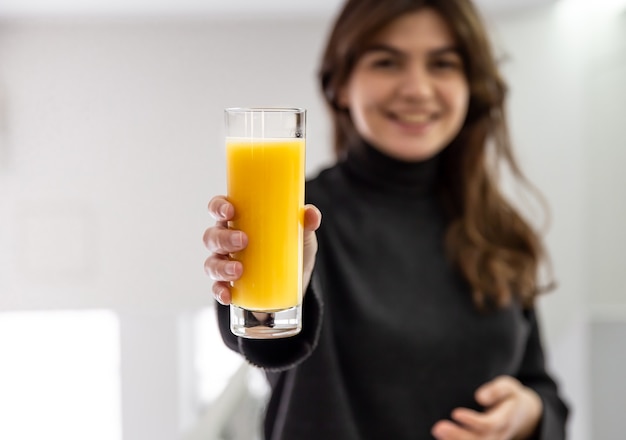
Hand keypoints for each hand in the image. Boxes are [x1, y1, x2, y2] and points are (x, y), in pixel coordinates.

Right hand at [203, 195, 321, 304]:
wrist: (297, 282)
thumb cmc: (292, 249)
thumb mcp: (302, 235)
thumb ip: (306, 223)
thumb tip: (311, 214)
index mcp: (239, 220)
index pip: (219, 208)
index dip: (218, 207)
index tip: (230, 211)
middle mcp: (227, 240)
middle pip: (212, 236)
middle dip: (223, 238)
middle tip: (243, 241)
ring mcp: (225, 264)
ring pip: (211, 263)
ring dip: (221, 266)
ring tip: (238, 270)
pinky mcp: (230, 286)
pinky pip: (217, 288)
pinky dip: (219, 291)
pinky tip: (227, 295)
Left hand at [431, 376, 542, 439]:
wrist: (525, 417)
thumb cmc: (511, 397)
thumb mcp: (510, 388)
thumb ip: (497, 390)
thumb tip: (480, 397)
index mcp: (506, 420)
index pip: (490, 425)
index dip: (473, 421)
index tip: (455, 413)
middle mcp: (499, 435)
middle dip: (458, 436)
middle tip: (437, 428)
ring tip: (437, 431)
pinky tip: (441, 438)